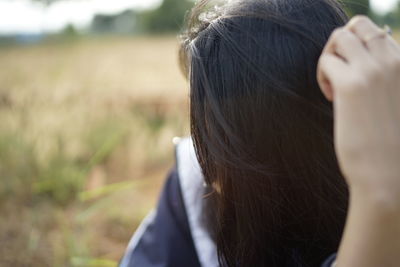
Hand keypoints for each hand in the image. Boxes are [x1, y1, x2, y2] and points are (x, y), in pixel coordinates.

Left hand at [317, 16, 399, 201]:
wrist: (387, 172)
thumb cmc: (387, 141)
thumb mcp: (392, 99)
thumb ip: (383, 77)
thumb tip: (357, 61)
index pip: (377, 33)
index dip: (357, 50)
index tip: (356, 76)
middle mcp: (394, 60)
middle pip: (358, 24)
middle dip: (341, 44)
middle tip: (339, 72)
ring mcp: (374, 70)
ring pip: (340, 36)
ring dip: (330, 57)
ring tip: (334, 85)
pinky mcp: (352, 84)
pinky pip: (327, 60)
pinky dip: (323, 76)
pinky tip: (332, 97)